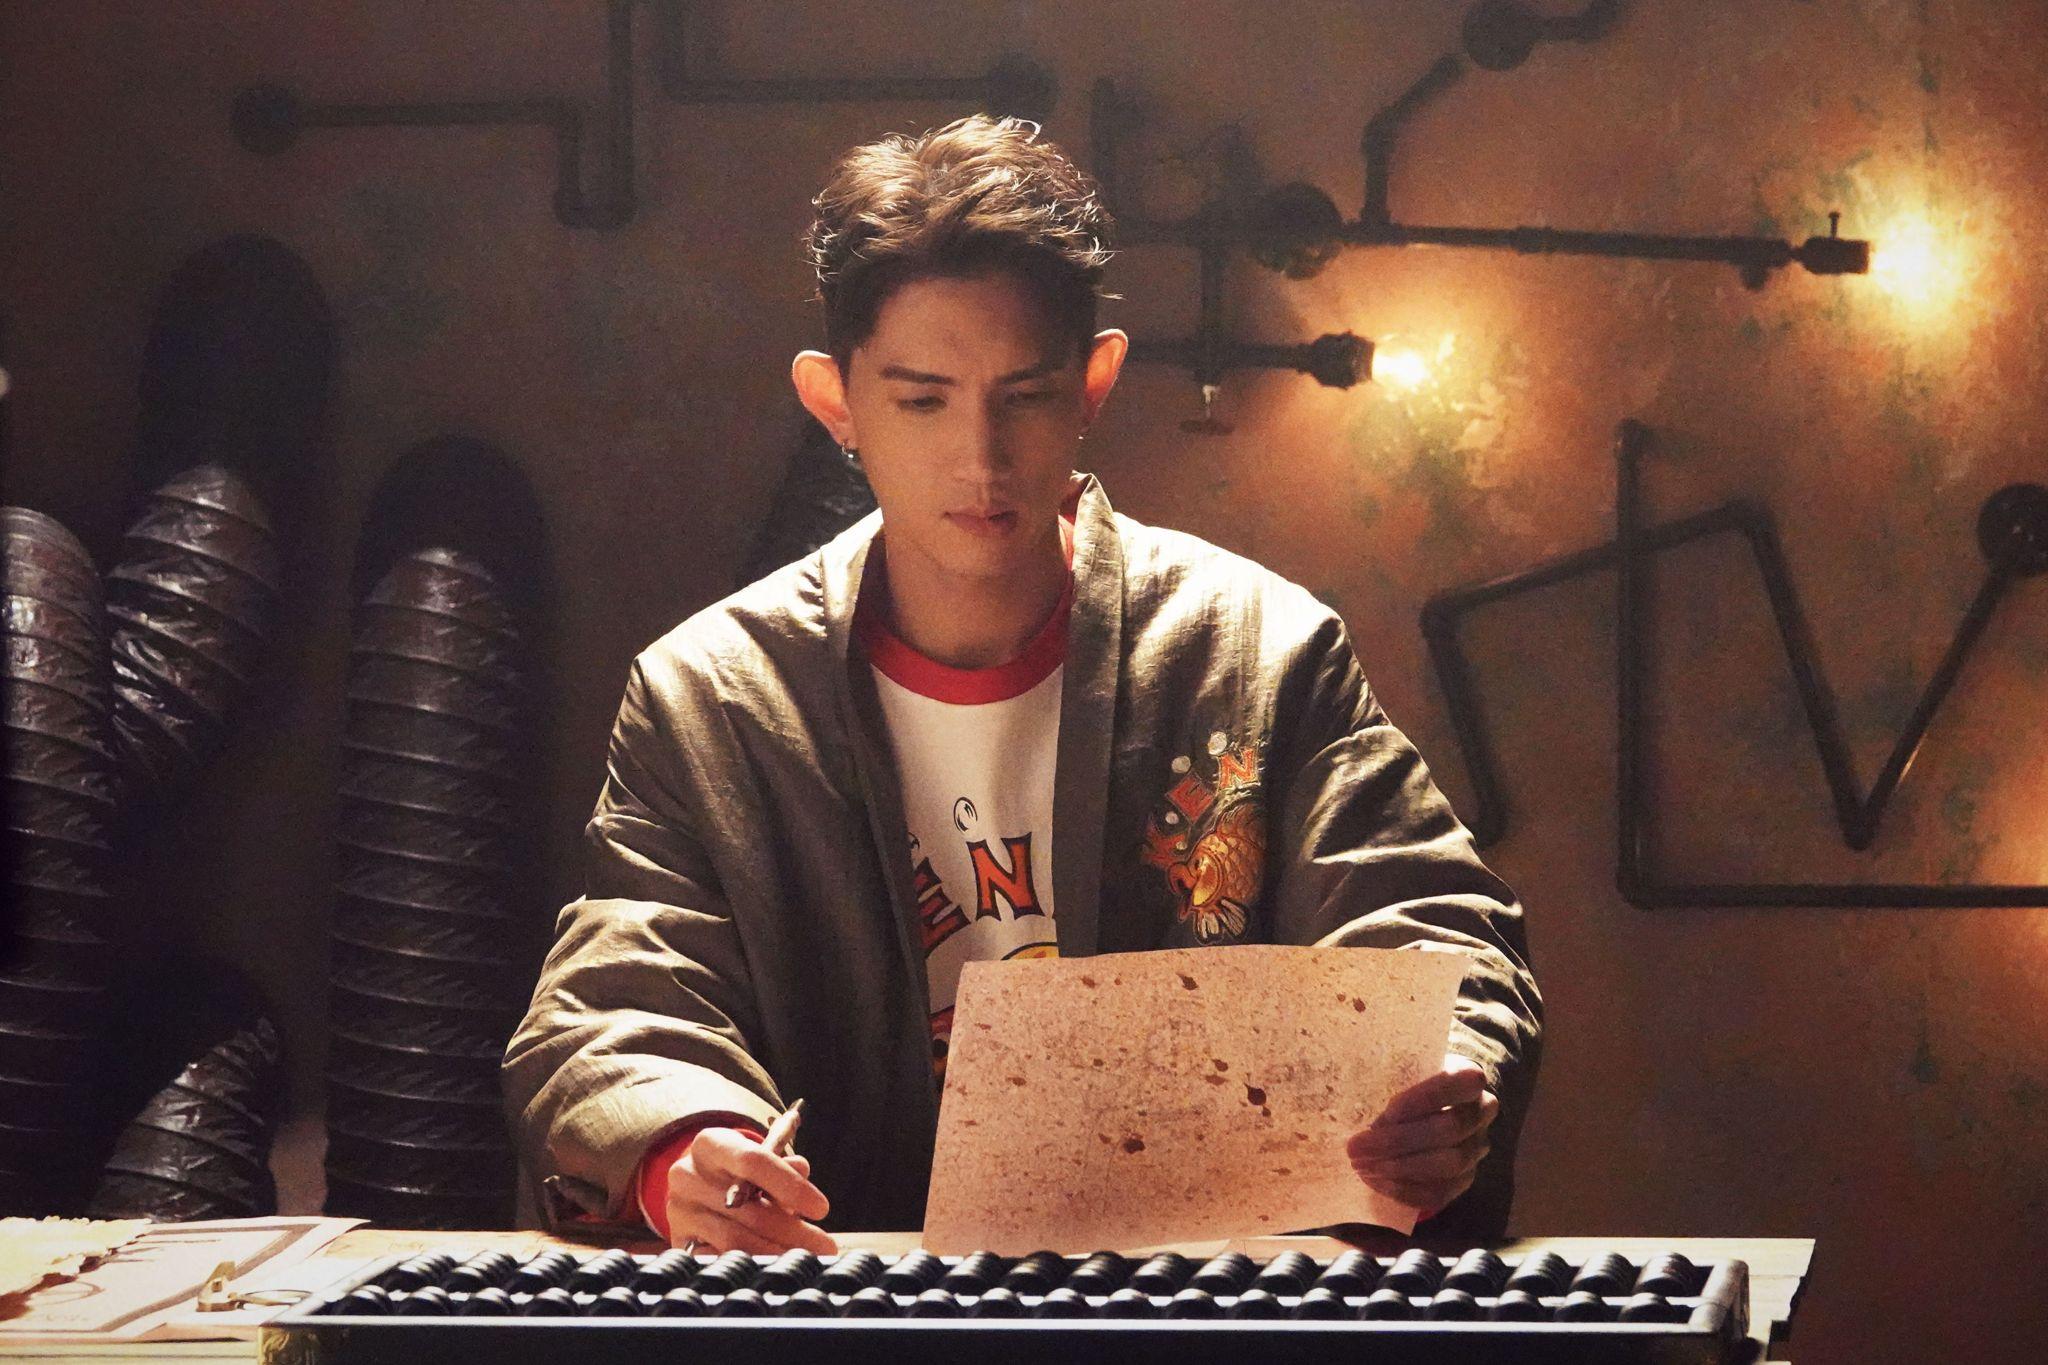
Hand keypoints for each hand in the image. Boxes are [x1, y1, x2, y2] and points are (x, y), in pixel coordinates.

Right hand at [662, 1126, 837, 1254]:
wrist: (696, 1188)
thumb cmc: (737, 1171)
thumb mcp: (759, 1159)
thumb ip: (783, 1165)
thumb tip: (801, 1169)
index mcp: (710, 1144)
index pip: (753, 1161)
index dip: (790, 1186)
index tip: (821, 1208)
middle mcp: (687, 1174)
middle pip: (747, 1207)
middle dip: (792, 1229)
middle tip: (825, 1246)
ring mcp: (679, 1211)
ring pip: (735, 1239)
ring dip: (776, 1252)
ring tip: (805, 1258)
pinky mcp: (678, 1241)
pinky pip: (719, 1259)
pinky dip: (751, 1264)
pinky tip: (774, 1266)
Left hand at [1348, 1053, 1498, 1221]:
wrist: (1432, 1106)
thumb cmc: (1409, 1082)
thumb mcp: (1403, 1071)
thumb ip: (1391, 1083)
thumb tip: (1363, 1116)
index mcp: (1469, 1076)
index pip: (1455, 1084)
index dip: (1422, 1100)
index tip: (1386, 1112)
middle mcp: (1482, 1112)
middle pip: (1450, 1129)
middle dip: (1398, 1141)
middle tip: (1356, 1147)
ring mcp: (1477, 1148)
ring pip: (1449, 1165)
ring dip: (1400, 1168)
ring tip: (1363, 1167)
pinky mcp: (1466, 1178)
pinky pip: (1442, 1192)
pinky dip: (1406, 1190)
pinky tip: (1377, 1183)